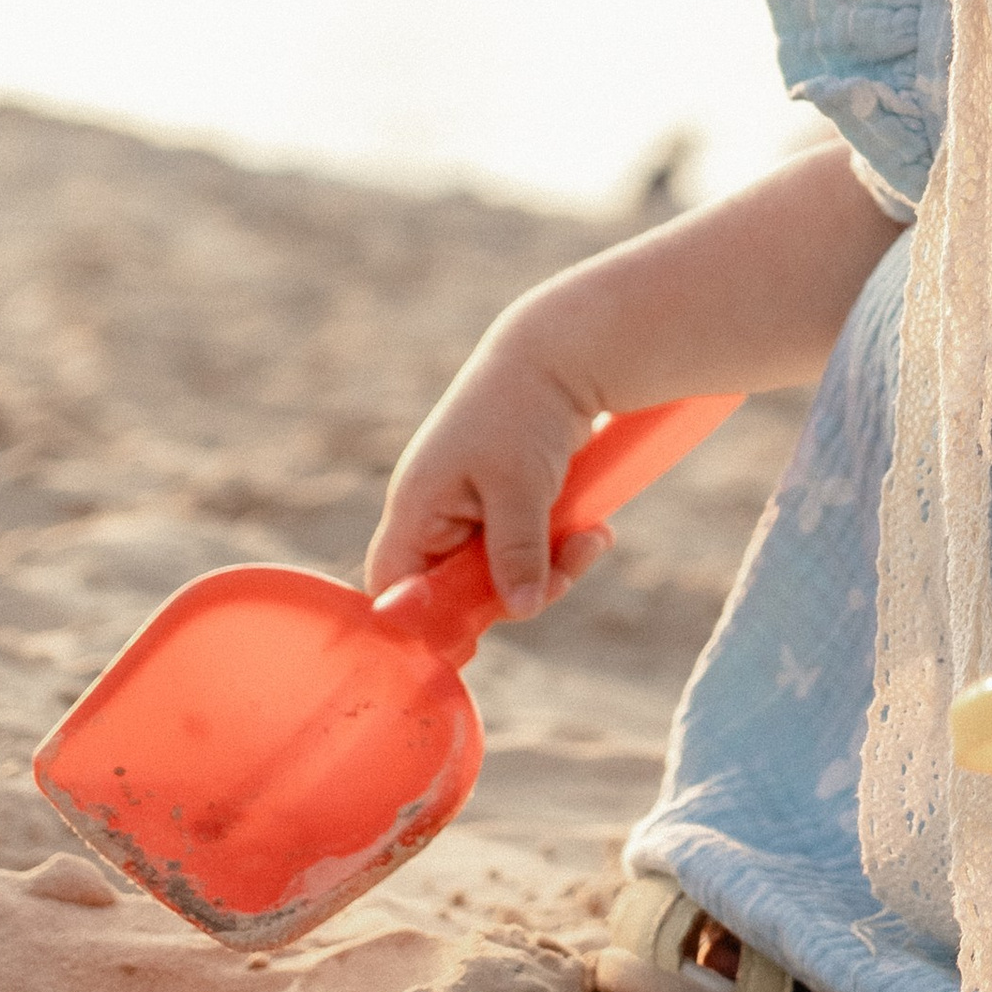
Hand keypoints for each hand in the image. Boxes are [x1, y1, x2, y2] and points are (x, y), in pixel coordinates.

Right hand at [364, 324, 611, 622]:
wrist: (561, 356)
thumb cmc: (522, 412)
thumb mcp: (518, 486)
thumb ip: (515, 552)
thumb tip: (521, 610)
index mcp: (417, 509)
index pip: (394, 586)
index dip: (422, 619)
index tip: (473, 635)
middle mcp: (438, 515)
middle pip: (458, 591)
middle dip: (514, 592)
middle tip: (560, 580)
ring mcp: (475, 512)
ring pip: (504, 574)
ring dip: (551, 569)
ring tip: (591, 542)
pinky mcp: (511, 506)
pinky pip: (531, 550)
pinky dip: (563, 547)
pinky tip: (597, 532)